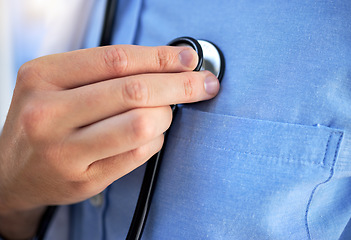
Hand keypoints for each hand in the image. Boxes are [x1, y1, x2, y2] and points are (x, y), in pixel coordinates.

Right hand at [0, 45, 218, 238]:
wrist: (12, 172)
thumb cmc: (42, 120)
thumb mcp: (57, 83)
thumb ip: (105, 72)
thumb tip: (168, 64)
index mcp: (43, 77)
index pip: (117, 59)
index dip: (161, 57)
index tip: (188, 59)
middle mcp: (48, 114)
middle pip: (134, 91)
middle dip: (180, 86)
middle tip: (203, 84)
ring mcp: (65, 151)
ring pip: (141, 124)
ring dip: (167, 115)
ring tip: (166, 112)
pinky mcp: (83, 180)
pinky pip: (139, 154)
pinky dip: (156, 140)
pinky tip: (152, 135)